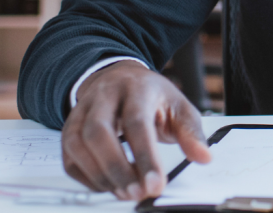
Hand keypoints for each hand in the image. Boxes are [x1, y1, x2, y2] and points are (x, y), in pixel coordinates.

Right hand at [61, 60, 211, 200]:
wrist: (119, 78)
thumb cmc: (151, 95)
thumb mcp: (178, 106)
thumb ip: (191, 132)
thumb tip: (203, 157)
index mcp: (136, 88)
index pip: (137, 122)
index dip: (145, 156)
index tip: (155, 184)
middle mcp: (104, 97)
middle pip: (99, 133)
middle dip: (117, 169)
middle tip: (136, 194)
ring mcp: (82, 112)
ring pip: (78, 145)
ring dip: (101, 176)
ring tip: (125, 192)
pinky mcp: (69, 129)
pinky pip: (70, 158)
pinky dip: (87, 178)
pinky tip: (108, 186)